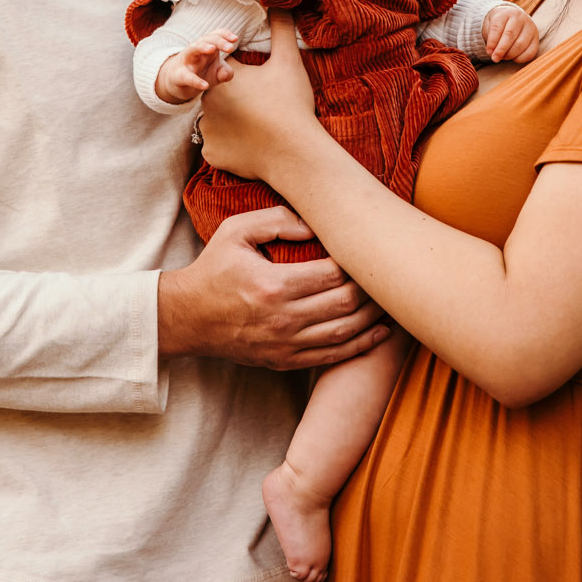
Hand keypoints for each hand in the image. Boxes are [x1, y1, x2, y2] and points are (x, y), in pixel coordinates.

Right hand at [155, 30, 238, 104]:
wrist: (176, 83)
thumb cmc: (200, 73)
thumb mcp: (217, 74)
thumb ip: (226, 73)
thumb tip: (225, 73)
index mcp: (207, 47)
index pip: (215, 35)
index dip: (225, 34)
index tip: (235, 39)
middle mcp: (196, 51)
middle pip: (205, 39)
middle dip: (218, 41)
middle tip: (230, 48)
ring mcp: (186, 62)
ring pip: (192, 49)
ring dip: (202, 47)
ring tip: (212, 49)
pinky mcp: (179, 76)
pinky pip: (186, 76)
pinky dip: (195, 81)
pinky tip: (205, 86)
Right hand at [157, 206, 388, 368]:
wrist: (188, 318)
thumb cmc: (214, 269)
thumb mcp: (234, 231)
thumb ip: (276, 220)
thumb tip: (316, 224)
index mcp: (273, 285)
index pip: (332, 273)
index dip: (356, 262)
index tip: (366, 249)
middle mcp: (283, 318)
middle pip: (345, 303)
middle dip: (372, 288)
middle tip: (388, 272)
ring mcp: (285, 344)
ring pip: (345, 332)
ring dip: (374, 316)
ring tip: (394, 300)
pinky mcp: (285, 361)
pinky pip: (332, 356)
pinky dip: (361, 345)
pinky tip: (379, 332)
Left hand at [197, 12, 319, 183]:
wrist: (293, 152)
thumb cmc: (290, 103)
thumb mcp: (288, 61)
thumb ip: (282, 28)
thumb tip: (281, 3)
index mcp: (222, 75)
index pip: (226, 66)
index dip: (245, 73)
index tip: (262, 83)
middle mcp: (207, 101)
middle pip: (221, 93)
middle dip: (238, 97)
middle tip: (264, 105)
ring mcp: (207, 130)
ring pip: (218, 120)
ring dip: (232, 121)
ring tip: (258, 125)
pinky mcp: (211, 153)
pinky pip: (219, 145)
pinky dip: (231, 145)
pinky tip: (250, 144)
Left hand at [482, 3, 540, 62]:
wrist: (512, 19)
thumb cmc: (499, 25)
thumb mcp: (490, 26)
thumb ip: (490, 38)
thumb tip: (492, 53)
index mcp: (505, 13)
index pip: (497, 27)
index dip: (492, 42)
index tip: (488, 52)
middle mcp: (519, 18)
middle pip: (510, 35)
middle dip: (501, 50)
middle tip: (495, 58)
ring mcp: (530, 27)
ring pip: (520, 44)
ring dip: (510, 55)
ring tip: (503, 57)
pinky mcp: (536, 37)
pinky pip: (530, 52)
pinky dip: (521, 58)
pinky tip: (514, 58)